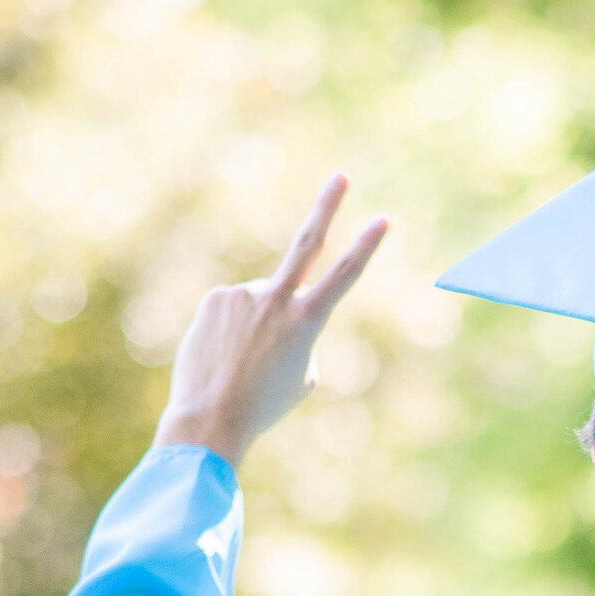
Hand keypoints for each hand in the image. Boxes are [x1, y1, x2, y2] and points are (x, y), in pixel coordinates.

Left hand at [154, 175, 389, 462]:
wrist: (211, 418)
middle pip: (307, 242)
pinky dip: (231, 331)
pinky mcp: (216, 298)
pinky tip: (222, 355)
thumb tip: (275, 307)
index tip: (383, 218)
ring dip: (255, 328)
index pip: (344, 275)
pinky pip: (232, 309)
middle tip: (342, 177)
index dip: (366, 246)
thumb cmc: (263, 405)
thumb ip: (297, 332)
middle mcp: (276, 299)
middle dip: (328, 206)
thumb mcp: (300, 375)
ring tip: (242, 363)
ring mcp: (243, 294)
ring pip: (260, 302)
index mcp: (307, 321)